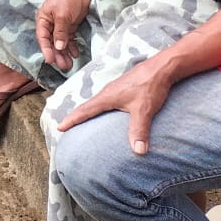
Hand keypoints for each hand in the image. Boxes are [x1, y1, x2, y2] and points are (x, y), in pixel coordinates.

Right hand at [35, 0, 90, 72]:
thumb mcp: (62, 16)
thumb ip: (60, 32)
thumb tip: (58, 47)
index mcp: (43, 20)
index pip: (43, 38)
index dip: (46, 50)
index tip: (50, 61)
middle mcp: (50, 25)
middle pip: (52, 43)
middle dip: (57, 55)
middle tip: (63, 66)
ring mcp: (60, 26)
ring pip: (61, 43)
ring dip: (65, 54)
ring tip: (69, 64)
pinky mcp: (70, 26)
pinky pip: (69, 39)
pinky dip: (72, 47)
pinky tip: (75, 54)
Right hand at [57, 59, 172, 154]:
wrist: (161, 68)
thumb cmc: (149, 86)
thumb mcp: (143, 110)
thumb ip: (139, 130)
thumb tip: (138, 152)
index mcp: (107, 97)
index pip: (84, 110)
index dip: (72, 120)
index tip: (59, 127)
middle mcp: (107, 93)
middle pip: (87, 106)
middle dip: (76, 116)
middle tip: (66, 126)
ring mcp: (115, 90)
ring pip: (97, 103)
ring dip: (88, 112)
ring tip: (83, 121)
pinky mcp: (123, 89)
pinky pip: (106, 101)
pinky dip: (100, 109)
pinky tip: (106, 113)